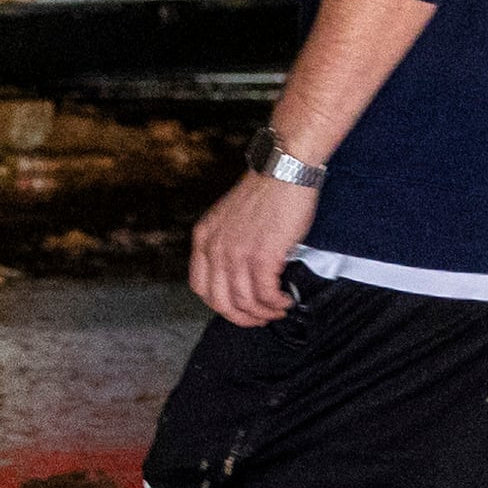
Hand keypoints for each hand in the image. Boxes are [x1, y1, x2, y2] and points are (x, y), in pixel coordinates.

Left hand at [190, 167, 319, 327]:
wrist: (285, 168)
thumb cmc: (266, 192)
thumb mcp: (230, 218)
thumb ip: (227, 244)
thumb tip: (238, 276)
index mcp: (204, 238)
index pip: (201, 287)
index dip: (220, 305)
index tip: (238, 309)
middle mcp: (215, 248)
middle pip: (220, 301)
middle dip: (242, 317)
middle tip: (261, 319)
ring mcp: (237, 253)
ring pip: (245, 302)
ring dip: (264, 313)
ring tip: (278, 309)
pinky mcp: (262, 256)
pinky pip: (266, 295)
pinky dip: (277, 304)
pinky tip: (286, 300)